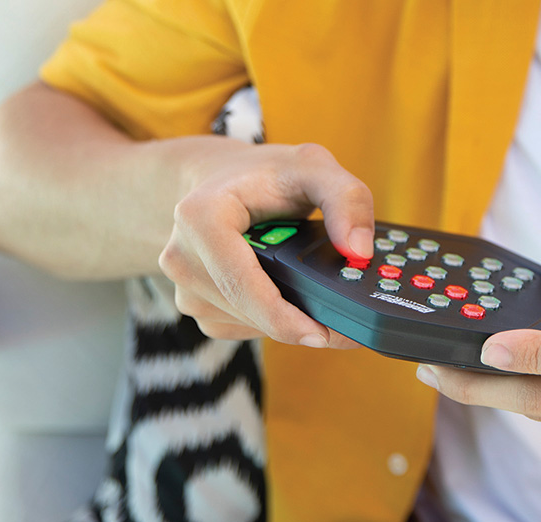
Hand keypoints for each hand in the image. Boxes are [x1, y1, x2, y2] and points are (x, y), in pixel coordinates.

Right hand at [159, 140, 373, 345]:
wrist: (222, 180)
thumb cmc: (267, 173)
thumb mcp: (315, 168)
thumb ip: (346, 199)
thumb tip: (359, 250)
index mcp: (200, 217)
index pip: (241, 282)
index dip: (281, 317)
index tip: (322, 334)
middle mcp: (182, 256)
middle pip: (247, 311)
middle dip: (299, 324)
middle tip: (347, 326)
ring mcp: (184, 286)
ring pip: (246, 325)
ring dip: (287, 325)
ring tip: (323, 307)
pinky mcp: (196, 306)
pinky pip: (240, 329)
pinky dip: (271, 323)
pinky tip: (292, 302)